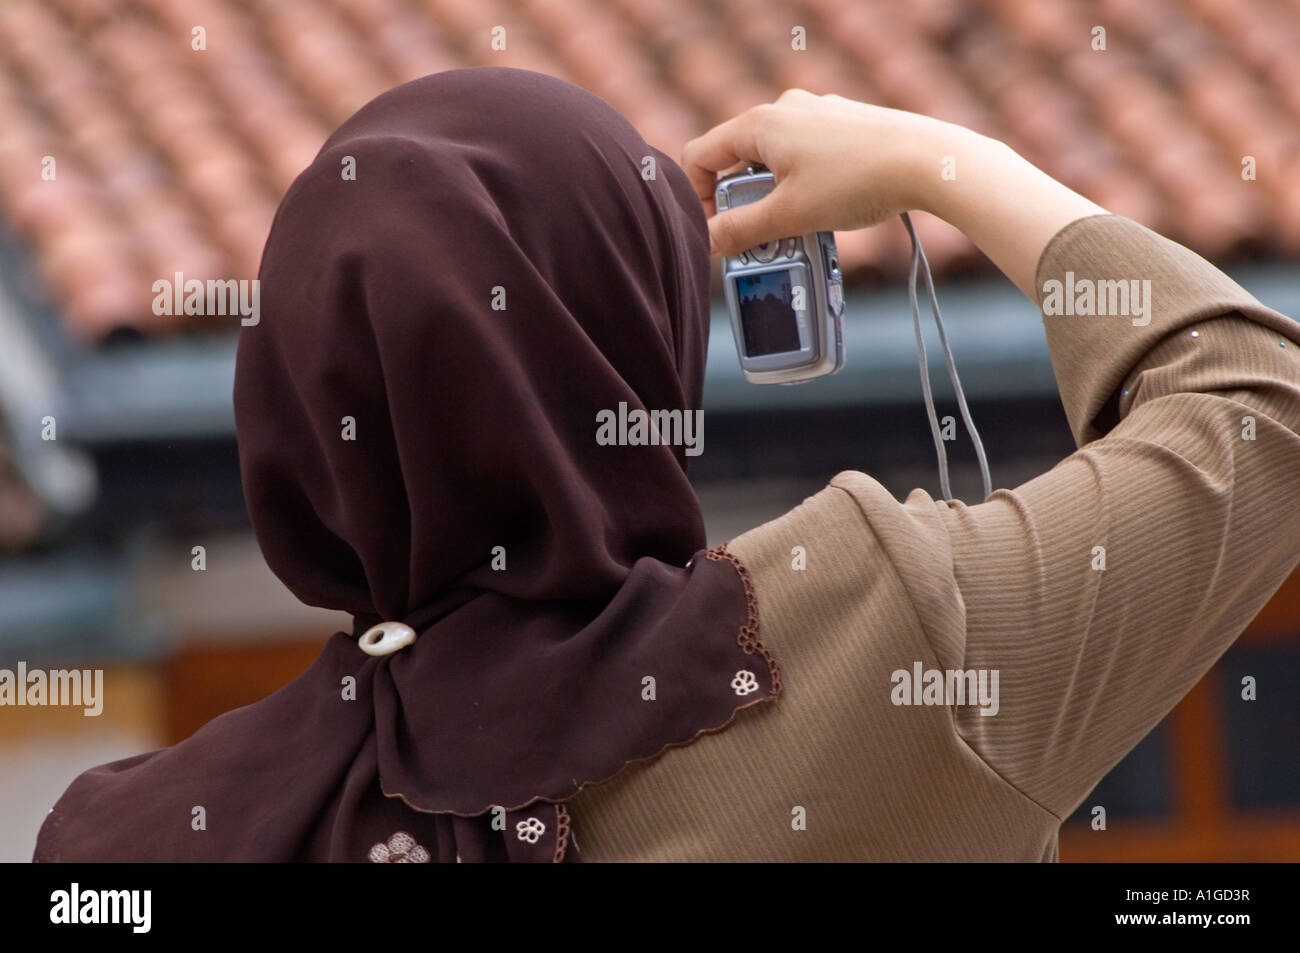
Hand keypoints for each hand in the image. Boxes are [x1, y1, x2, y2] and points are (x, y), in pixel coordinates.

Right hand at [681, 89, 958, 256]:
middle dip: (739, 202)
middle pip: (736, 159)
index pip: (699, 155)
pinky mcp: (844, 125)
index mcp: (760, 124)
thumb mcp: (789, 216)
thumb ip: (739, 231)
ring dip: (772, 197)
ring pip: (772, 159)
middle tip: (758, 237)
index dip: (696, 199)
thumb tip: (705, 243)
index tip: (716, 232)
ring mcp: (817, 113)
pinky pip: (804, 155)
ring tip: (797, 228)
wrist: (929, 162)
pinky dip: (802, 185)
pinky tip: (827, 209)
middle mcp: (785, 109)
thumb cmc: (859, 182)